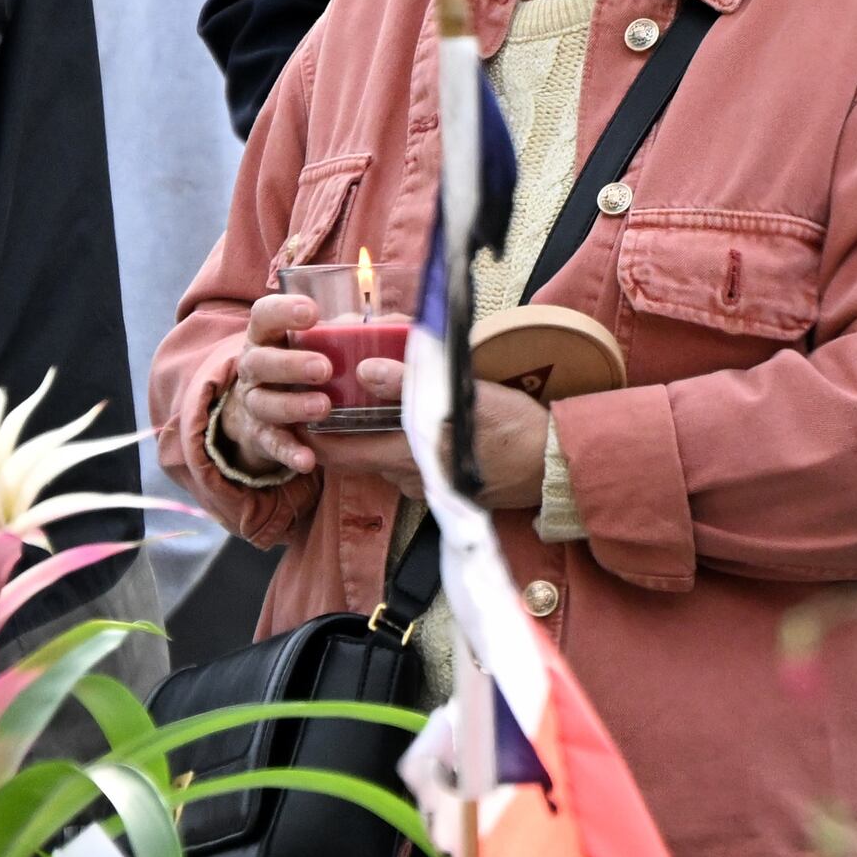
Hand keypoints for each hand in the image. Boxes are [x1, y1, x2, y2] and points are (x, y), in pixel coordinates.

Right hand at [215, 288, 337, 480]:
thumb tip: (387, 325)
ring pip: (263, 403)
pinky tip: (308, 459)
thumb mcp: (312, 345)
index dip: (283, 312)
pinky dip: (289, 452)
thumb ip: (340, 334)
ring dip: (292, 405)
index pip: (264, 316)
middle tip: (325, 369)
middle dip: (291, 364)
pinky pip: (272, 444)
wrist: (260, 413)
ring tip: (324, 407)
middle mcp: (253, 367)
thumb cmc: (299, 367)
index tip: (313, 313)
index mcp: (266, 337)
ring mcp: (254, 402)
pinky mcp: (260, 435)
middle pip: (260, 362)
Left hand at [317, 367, 554, 505]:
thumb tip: (366, 369)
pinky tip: (416, 422)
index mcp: (406, 456)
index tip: (303, 410)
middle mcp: (408, 478)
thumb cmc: (513, 428)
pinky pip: (409, 466)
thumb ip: (410, 384)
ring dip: (377, 435)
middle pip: (356, 456)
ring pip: (383, 459)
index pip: (338, 453)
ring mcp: (425, 487)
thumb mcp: (463, 396)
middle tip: (339, 395)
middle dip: (345, 428)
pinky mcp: (442, 488)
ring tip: (379, 401)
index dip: (313, 434)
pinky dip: (402, 446)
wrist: (553, 466)